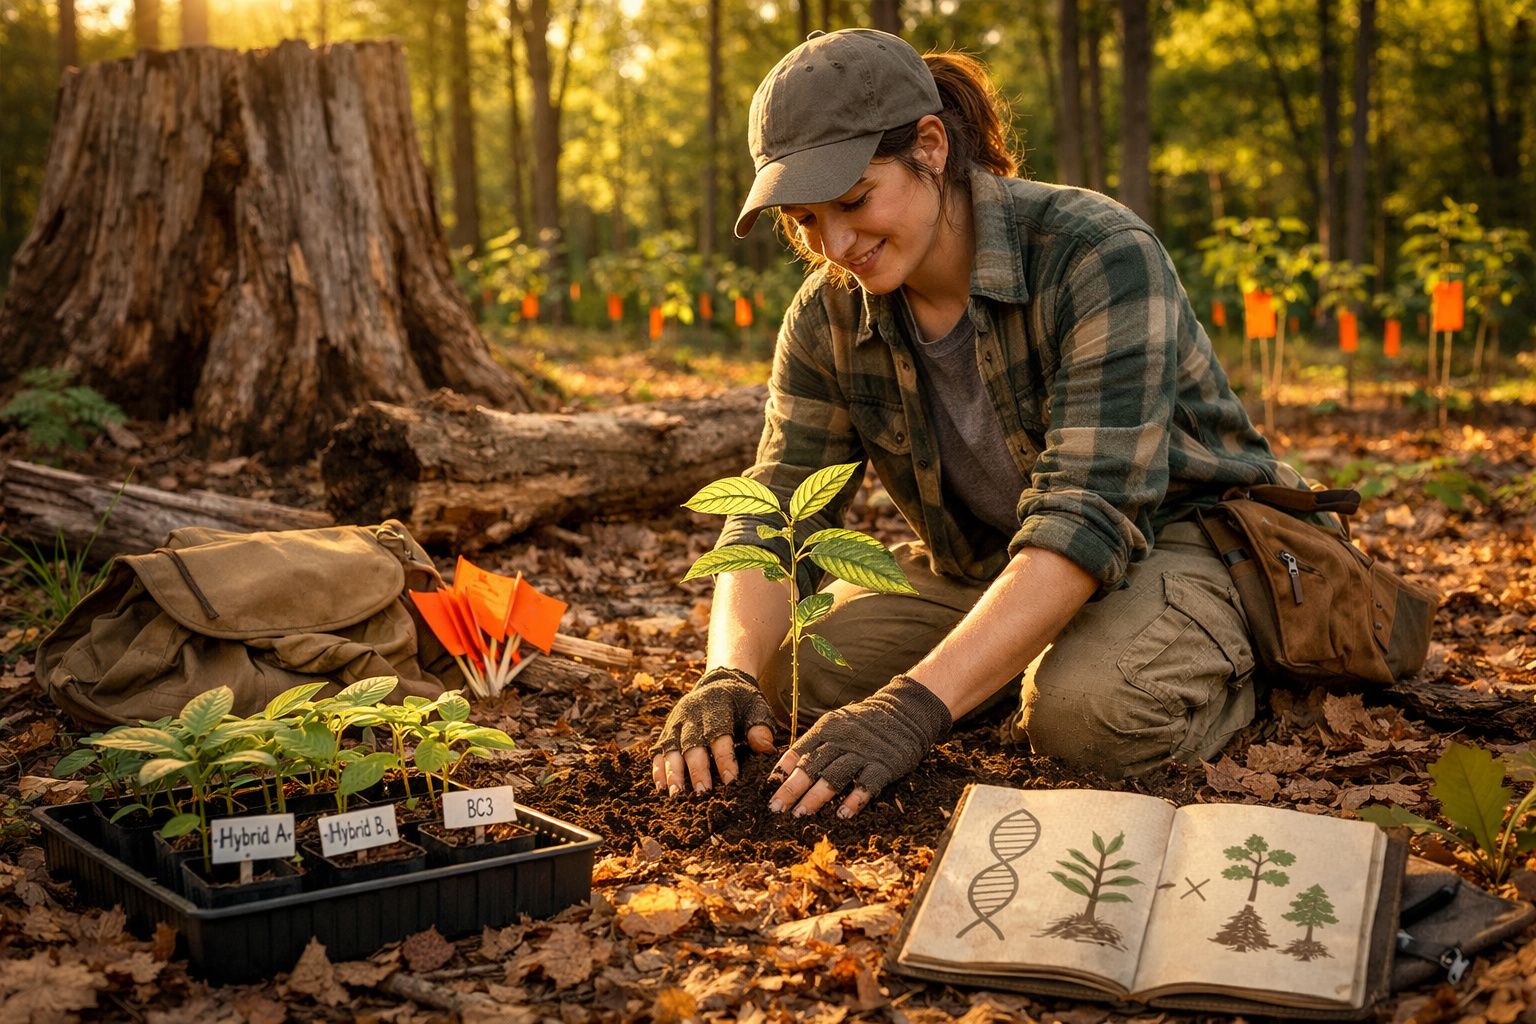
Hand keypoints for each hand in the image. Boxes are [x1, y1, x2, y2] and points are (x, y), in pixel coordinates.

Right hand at [650, 667, 775, 795]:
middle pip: (692, 744)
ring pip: (671, 748)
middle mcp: (692, 714)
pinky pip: (659, 750)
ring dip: (673, 772)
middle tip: (703, 792)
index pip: (720, 735)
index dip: (725, 758)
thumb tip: (766, 749)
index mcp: (717, 706)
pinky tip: (660, 787)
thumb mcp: (756, 708)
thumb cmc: (741, 703)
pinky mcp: (667, 731)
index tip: (731, 780)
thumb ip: (760, 728)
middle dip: (696, 769)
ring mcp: (676, 722)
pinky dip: (658, 769)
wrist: (719, 683)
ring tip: (676, 794)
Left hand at [768, 674, 951, 818]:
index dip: (783, 770)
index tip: (769, 788)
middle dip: (791, 788)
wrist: (905, 711)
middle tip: (776, 808)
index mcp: (827, 728)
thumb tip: (789, 766)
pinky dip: (854, 799)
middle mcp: (841, 740)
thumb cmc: (865, 722)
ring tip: (801, 814)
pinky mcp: (883, 765)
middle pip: (812, 766)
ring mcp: (863, 753)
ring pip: (834, 776)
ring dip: (816, 797)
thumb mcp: (838, 723)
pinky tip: (843, 814)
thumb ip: (817, 742)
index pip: (799, 750)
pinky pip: (866, 784)